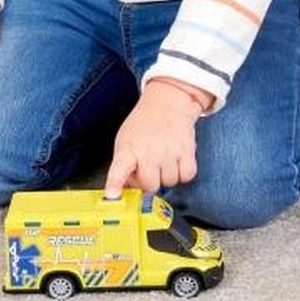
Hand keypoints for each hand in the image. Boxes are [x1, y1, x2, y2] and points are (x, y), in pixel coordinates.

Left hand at [103, 79, 208, 197]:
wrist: (166, 104)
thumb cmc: (144, 125)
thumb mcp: (125, 142)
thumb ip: (123, 167)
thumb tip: (124, 190)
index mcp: (128, 149)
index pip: (119, 170)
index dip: (115, 184)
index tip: (112, 196)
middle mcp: (148, 150)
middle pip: (150, 186)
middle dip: (149, 181)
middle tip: (149, 167)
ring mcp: (169, 151)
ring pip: (169, 183)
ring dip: (166, 176)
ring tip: (163, 159)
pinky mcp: (187, 151)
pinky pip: (186, 176)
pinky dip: (183, 172)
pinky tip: (176, 160)